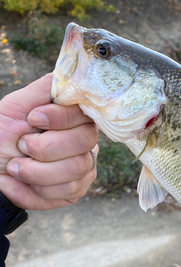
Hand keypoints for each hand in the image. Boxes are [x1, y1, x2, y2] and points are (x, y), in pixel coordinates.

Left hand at [0, 73, 98, 209]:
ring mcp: (85, 167)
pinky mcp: (77, 190)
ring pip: (77, 167)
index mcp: (74, 117)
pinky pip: (69, 189)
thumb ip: (45, 89)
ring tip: (18, 166)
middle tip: (22, 146)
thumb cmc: (2, 135)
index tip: (33, 119)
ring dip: (38, 170)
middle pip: (85, 141)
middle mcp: (85, 141)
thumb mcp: (16, 106)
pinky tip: (27, 182)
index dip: (60, 118)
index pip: (86, 113)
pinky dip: (40, 187)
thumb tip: (70, 75)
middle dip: (44, 147)